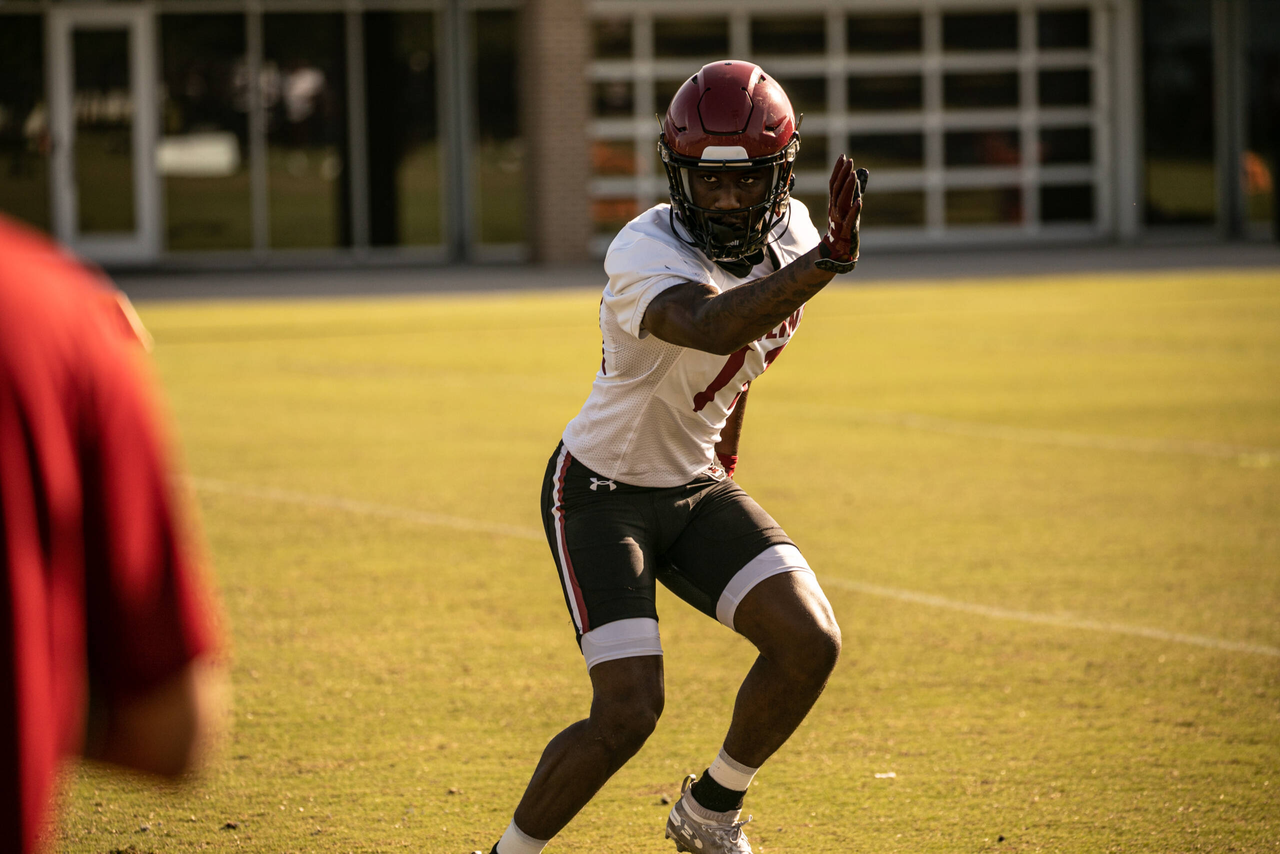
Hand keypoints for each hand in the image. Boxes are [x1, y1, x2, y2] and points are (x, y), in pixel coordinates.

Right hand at [817, 156, 867, 273]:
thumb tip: (862, 173)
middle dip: (842, 175)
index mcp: (833, 203)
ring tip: (853, 175)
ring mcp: (838, 220)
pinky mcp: (846, 230)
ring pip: (841, 202)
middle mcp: (834, 209)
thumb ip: (854, 191)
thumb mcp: (848, 207)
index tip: (843, 157)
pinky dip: (854, 211)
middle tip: (849, 161)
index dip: (838, 170)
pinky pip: (849, 219)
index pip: (833, 183)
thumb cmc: (843, 227)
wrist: (836, 250)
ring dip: (847, 188)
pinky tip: (859, 202)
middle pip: (836, 190)